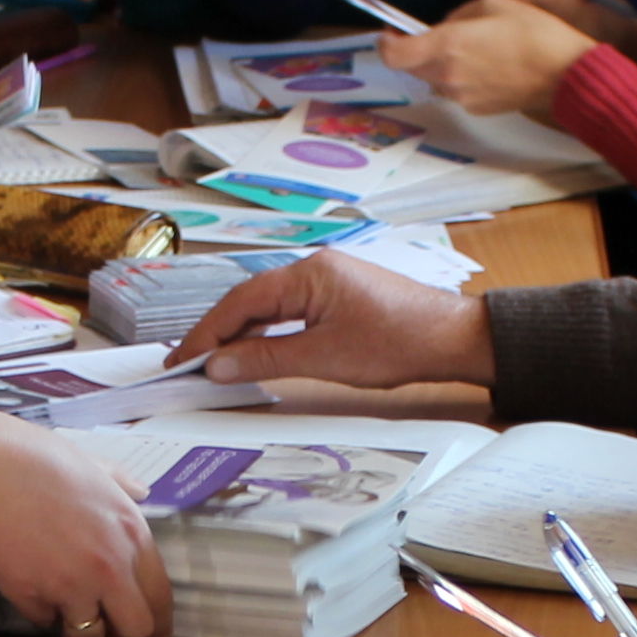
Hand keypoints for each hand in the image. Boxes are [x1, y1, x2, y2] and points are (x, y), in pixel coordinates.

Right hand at [0, 412, 170, 636]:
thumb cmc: (37, 460)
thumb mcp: (93, 466)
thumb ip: (122, 483)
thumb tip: (141, 490)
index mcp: (132, 535)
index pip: (160, 597)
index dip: (156, 621)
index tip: (147, 631)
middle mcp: (111, 569)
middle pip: (136, 630)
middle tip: (108, 630)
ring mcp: (73, 589)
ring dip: (79, 630)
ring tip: (65, 613)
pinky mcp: (34, 600)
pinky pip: (44, 621)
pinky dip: (40, 611)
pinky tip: (30, 585)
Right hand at [165, 248, 494, 394]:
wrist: (453, 339)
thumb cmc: (400, 342)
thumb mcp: (323, 358)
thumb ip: (266, 360)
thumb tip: (219, 364)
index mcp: (307, 274)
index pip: (240, 302)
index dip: (206, 333)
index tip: (182, 359)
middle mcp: (314, 270)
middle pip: (251, 302)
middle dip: (218, 334)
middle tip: (189, 365)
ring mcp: (328, 282)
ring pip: (270, 308)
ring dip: (242, 336)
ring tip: (215, 364)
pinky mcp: (341, 298)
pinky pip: (291, 313)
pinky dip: (269, 335)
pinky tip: (257, 354)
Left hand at [379, 0, 594, 118]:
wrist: (564, 73)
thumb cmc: (534, 32)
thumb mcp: (494, 3)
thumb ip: (460, 15)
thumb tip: (448, 27)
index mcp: (447, 46)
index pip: (395, 55)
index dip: (386, 44)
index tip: (391, 33)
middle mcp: (448, 76)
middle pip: (413, 68)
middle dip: (417, 51)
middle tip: (438, 35)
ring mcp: (462, 96)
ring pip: (435, 79)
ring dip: (441, 64)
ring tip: (471, 49)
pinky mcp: (477, 108)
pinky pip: (456, 90)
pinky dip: (461, 77)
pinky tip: (487, 65)